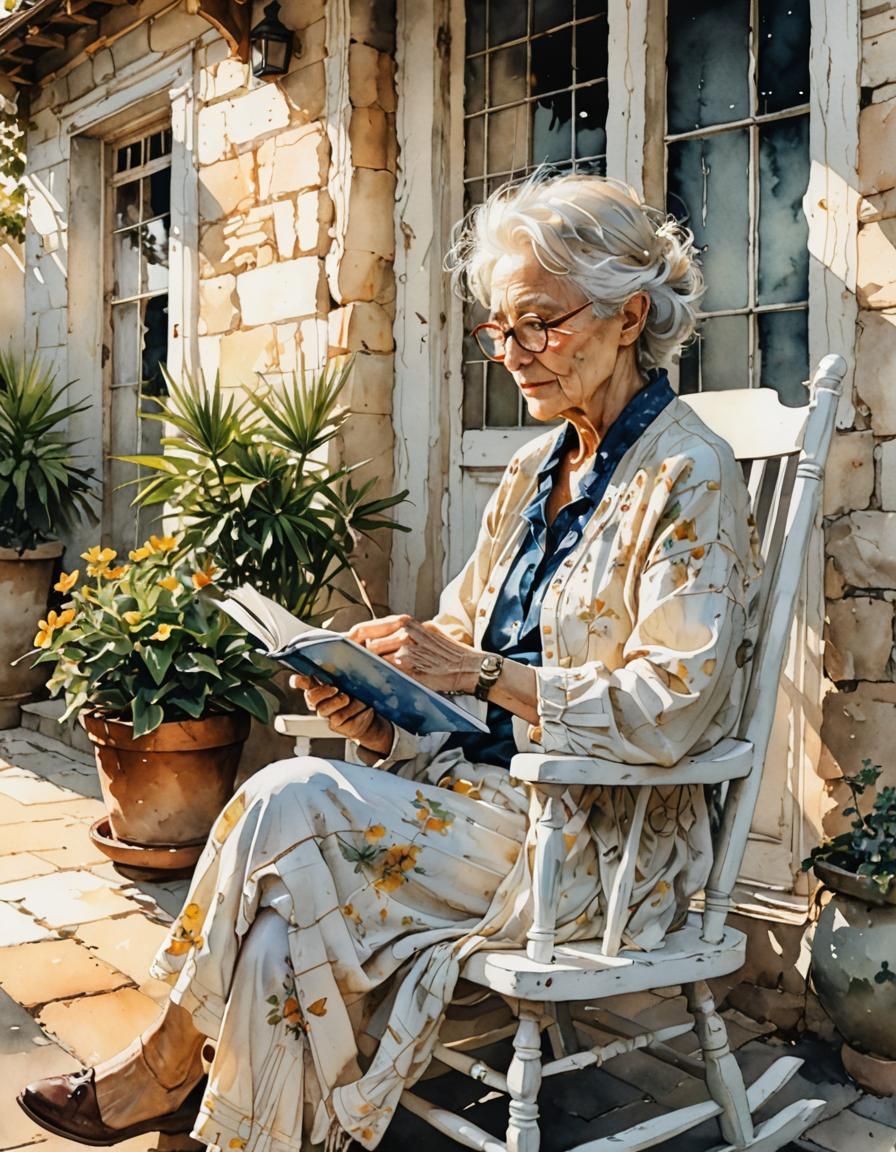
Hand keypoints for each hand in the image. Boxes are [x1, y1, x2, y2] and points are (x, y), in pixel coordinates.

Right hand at [289, 673, 393, 755]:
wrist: (373, 713)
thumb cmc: (361, 691)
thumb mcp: (356, 676)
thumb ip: (350, 664)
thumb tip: (354, 651)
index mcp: (319, 685)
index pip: (302, 682)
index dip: (298, 681)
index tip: (301, 679)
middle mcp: (319, 701)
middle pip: (310, 697)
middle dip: (322, 692)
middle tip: (336, 689)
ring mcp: (326, 714)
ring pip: (323, 710)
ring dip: (339, 702)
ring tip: (350, 698)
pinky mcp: (335, 725)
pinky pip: (338, 719)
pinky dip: (352, 711)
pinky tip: (362, 707)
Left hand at [348, 614, 481, 694]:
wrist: (468, 666)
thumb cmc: (450, 651)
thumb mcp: (428, 630)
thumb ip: (407, 631)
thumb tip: (386, 635)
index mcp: (406, 623)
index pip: (369, 629)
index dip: (357, 639)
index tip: (352, 647)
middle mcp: (403, 633)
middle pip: (368, 644)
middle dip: (362, 654)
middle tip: (358, 663)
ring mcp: (405, 651)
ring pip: (374, 659)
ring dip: (370, 667)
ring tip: (368, 674)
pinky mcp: (408, 669)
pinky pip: (386, 673)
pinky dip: (381, 677)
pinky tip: (380, 681)